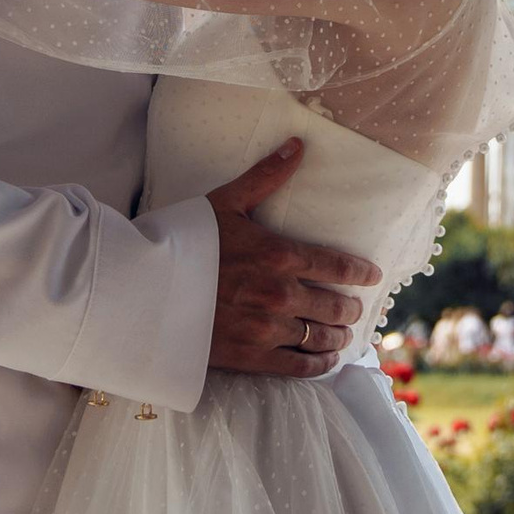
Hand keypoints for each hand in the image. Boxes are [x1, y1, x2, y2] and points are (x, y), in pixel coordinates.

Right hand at [205, 139, 382, 379]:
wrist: (141, 289)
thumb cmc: (182, 241)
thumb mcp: (225, 202)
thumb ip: (265, 176)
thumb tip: (297, 146)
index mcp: (278, 256)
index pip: (336, 267)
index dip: (360, 273)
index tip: (372, 276)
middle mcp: (279, 295)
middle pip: (333, 307)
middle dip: (349, 308)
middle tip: (355, 309)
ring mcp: (265, 330)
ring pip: (319, 338)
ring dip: (337, 337)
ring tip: (343, 335)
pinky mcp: (248, 358)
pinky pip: (297, 368)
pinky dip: (318, 365)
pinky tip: (325, 361)